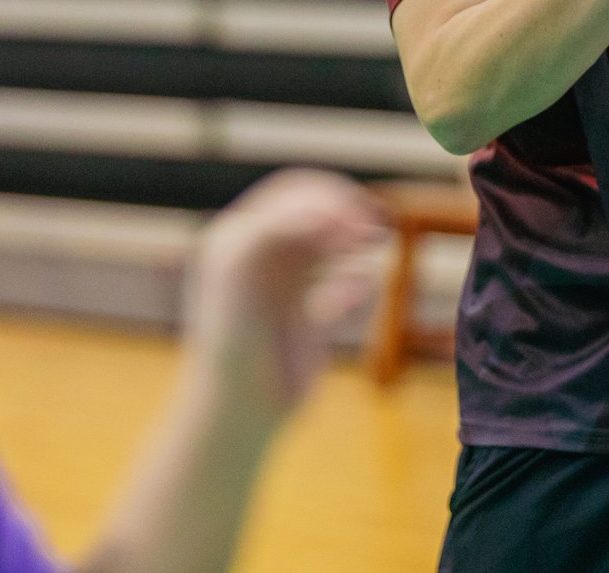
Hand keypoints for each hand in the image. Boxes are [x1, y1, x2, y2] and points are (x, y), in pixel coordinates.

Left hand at [185, 169, 386, 411]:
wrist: (232, 413)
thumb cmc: (232, 340)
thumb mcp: (243, 270)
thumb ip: (277, 229)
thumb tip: (328, 207)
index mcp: (238, 240)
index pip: (291, 194)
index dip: (328, 198)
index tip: (357, 217)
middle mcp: (259, 258)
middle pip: (314, 212)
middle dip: (346, 212)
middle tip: (375, 229)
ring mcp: (281, 287)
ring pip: (328, 246)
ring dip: (352, 238)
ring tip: (375, 241)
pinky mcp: (302, 319)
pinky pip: (337, 287)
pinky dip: (355, 281)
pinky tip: (362, 285)